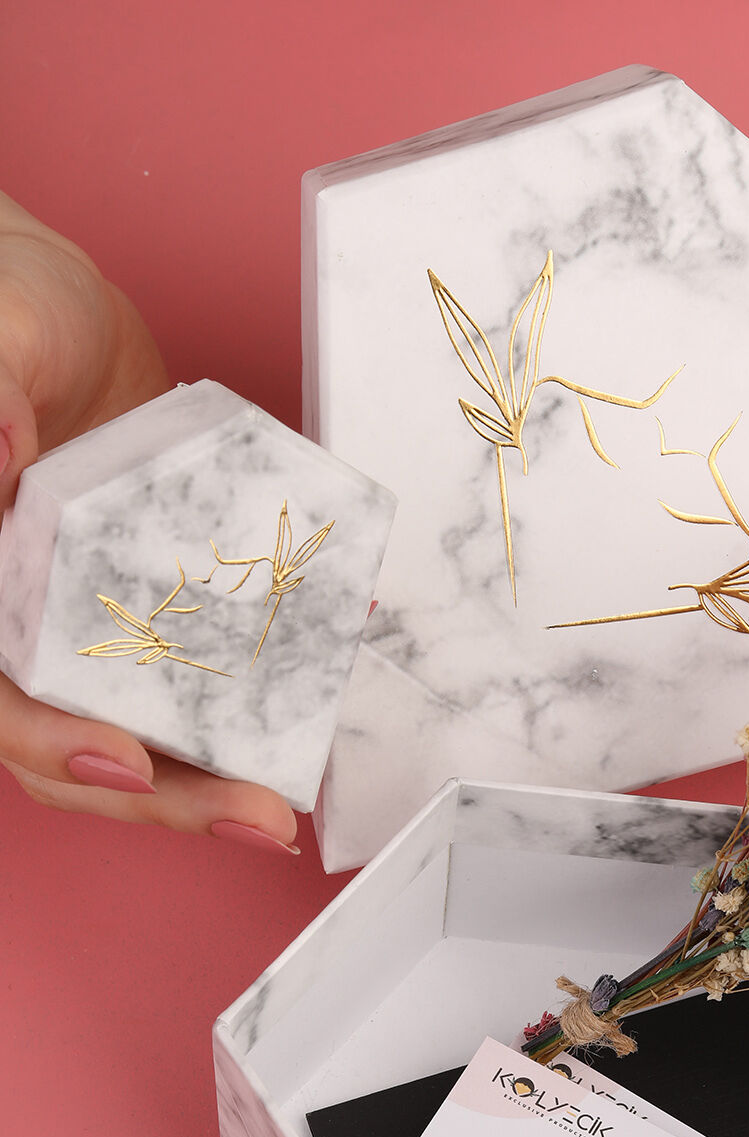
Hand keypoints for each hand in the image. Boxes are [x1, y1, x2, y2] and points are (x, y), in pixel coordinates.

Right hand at [0, 192, 298, 851]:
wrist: (52, 312)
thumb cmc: (6, 313)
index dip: (50, 743)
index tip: (123, 763)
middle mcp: (20, 630)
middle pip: (74, 748)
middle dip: (166, 797)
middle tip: (261, 818)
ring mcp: (88, 631)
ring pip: (140, 733)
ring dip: (216, 776)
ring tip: (293, 801)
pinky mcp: (156, 614)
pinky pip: (203, 667)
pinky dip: (260, 692)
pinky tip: (322, 690)